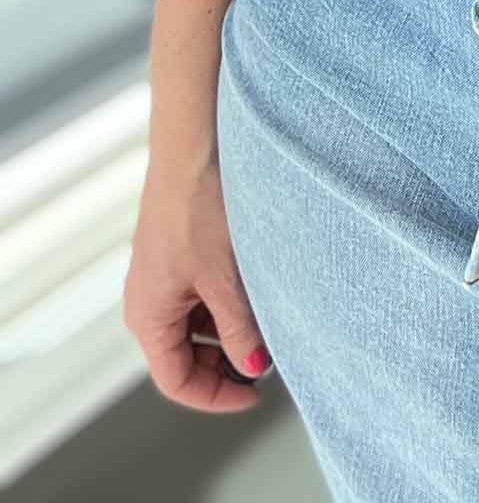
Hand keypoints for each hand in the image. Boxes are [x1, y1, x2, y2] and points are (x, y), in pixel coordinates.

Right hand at [123, 157, 272, 411]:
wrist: (194, 145)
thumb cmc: (201, 209)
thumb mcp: (227, 279)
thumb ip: (239, 329)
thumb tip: (252, 367)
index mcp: (148, 317)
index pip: (176, 380)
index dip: (216, 395)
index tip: (255, 395)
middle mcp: (148, 300)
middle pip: (185, 354)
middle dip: (225, 361)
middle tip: (269, 354)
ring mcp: (162, 275)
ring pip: (196, 322)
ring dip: (229, 328)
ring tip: (267, 317)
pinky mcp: (178, 251)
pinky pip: (200, 292)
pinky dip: (227, 300)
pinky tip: (257, 287)